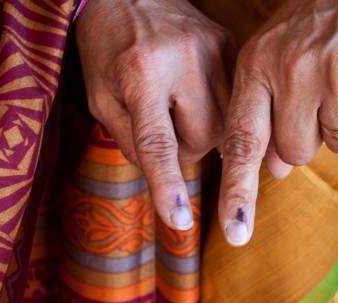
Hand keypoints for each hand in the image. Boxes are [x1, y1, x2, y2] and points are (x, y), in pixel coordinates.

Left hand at [76, 0, 232, 229]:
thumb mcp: (100, 96)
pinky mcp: (229, 44)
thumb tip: (163, 173)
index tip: (178, 222)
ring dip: (203, 132)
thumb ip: (128, 139)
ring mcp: (213, 49)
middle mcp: (183, 59)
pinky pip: (237, 100)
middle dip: (184, 149)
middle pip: (203, 138)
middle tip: (165, 131)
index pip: (157, 143)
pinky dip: (219, 112)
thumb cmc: (105, 46)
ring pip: (227, 123)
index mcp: (140, 73)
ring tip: (180, 110)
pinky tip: (198, 98)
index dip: (167, 186)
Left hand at [218, 0, 337, 245]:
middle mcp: (292, 70)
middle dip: (309, 139)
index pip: (242, 142)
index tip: (235, 232)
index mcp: (257, 68)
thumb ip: (263, 114)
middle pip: (295, 154)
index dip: (238, 190)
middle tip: (320, 98)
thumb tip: (272, 170)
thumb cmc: (316, 26)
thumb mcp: (273, 59)